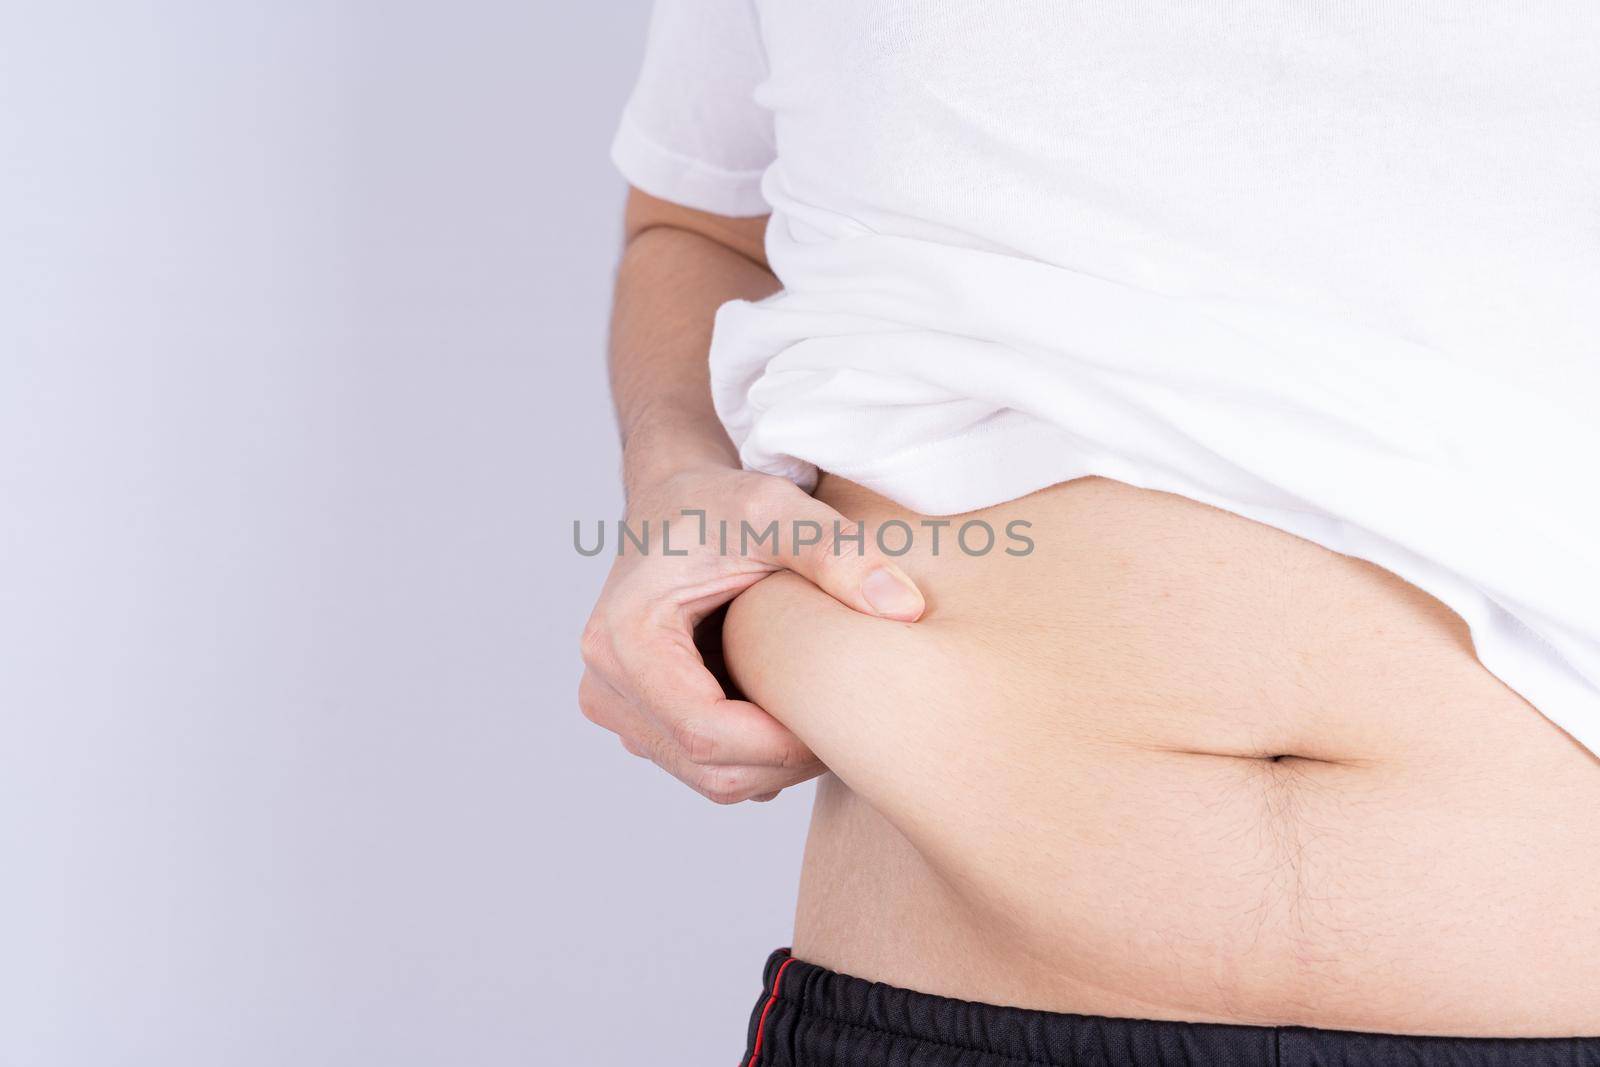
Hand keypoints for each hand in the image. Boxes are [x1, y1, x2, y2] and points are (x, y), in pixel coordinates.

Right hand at [578, 463, 925, 802]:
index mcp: (625, 641)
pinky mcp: (643, 723)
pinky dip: (759, 753)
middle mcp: (607, 686)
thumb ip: (839, 552)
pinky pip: (710, 768)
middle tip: (848, 717)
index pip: (706, 733)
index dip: (783, 744)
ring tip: (821, 703)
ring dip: (777, 760)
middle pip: (711, 770)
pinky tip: (789, 703)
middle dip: (788, 759)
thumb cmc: (720, 504)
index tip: (843, 718)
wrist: (677, 502)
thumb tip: (905, 608)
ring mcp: (620, 711)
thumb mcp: (778, 512)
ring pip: (713, 780)